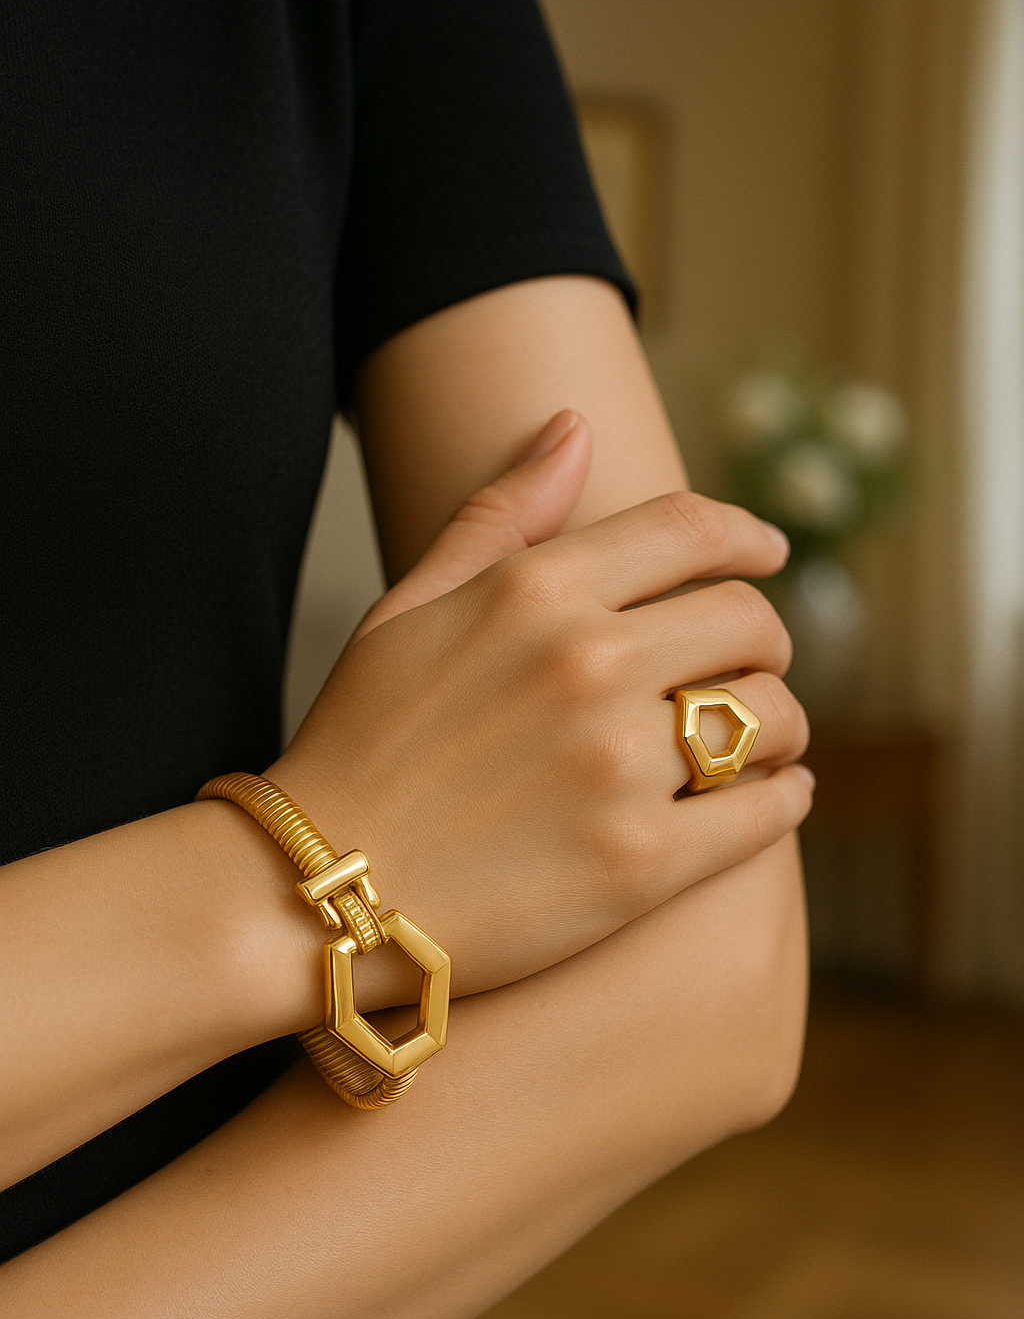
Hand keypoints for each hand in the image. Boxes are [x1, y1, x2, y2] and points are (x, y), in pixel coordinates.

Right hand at [272, 412, 810, 996]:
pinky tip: (775, 797)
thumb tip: (575, 427)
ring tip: (760, 744)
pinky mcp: (640, 865)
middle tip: (751, 669)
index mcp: (536, 593)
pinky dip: (786, 800)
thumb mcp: (408, 610)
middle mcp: (586, 664)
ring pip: (770, 717)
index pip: (691, 531)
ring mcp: (617, 767)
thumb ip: (500, 515)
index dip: (747, 538)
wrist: (317, 891)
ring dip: (779, 725)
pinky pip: (767, 813)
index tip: (768, 555)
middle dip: (762, 642)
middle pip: (748, 622)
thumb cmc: (362, 745)